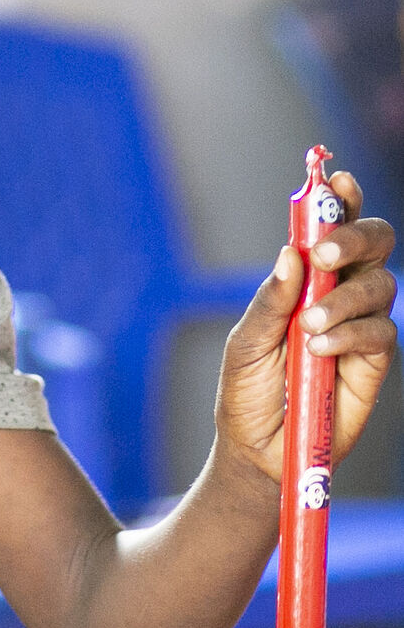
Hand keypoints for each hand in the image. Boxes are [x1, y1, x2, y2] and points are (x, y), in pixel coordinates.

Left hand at [215, 169, 397, 482]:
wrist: (258, 449)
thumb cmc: (248, 388)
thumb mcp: (246, 340)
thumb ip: (271, 298)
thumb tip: (290, 253)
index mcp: (307, 274)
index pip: (332, 225)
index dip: (341, 197)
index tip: (337, 179)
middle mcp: (340, 290)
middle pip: (374, 243)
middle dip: (354, 236)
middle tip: (324, 254)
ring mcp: (361, 323)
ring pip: (381, 284)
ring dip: (345, 297)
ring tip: (308, 325)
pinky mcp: (374, 361)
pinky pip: (380, 332)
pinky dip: (351, 333)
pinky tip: (320, 348)